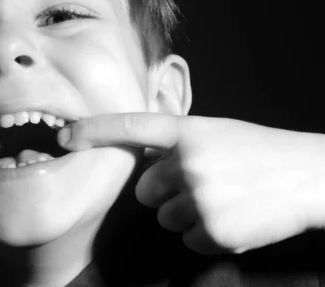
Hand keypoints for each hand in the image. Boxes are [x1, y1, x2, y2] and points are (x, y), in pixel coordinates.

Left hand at [58, 113, 324, 254]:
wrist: (308, 175)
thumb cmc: (257, 151)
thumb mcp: (214, 133)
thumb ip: (176, 142)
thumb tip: (142, 155)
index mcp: (188, 132)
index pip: (130, 127)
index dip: (93, 130)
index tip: (65, 136)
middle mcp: (189, 162)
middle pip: (145, 191)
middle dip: (164, 191)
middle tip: (201, 183)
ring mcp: (201, 197)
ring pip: (165, 217)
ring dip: (186, 214)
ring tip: (221, 198)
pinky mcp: (213, 230)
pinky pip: (187, 238)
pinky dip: (205, 233)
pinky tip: (231, 216)